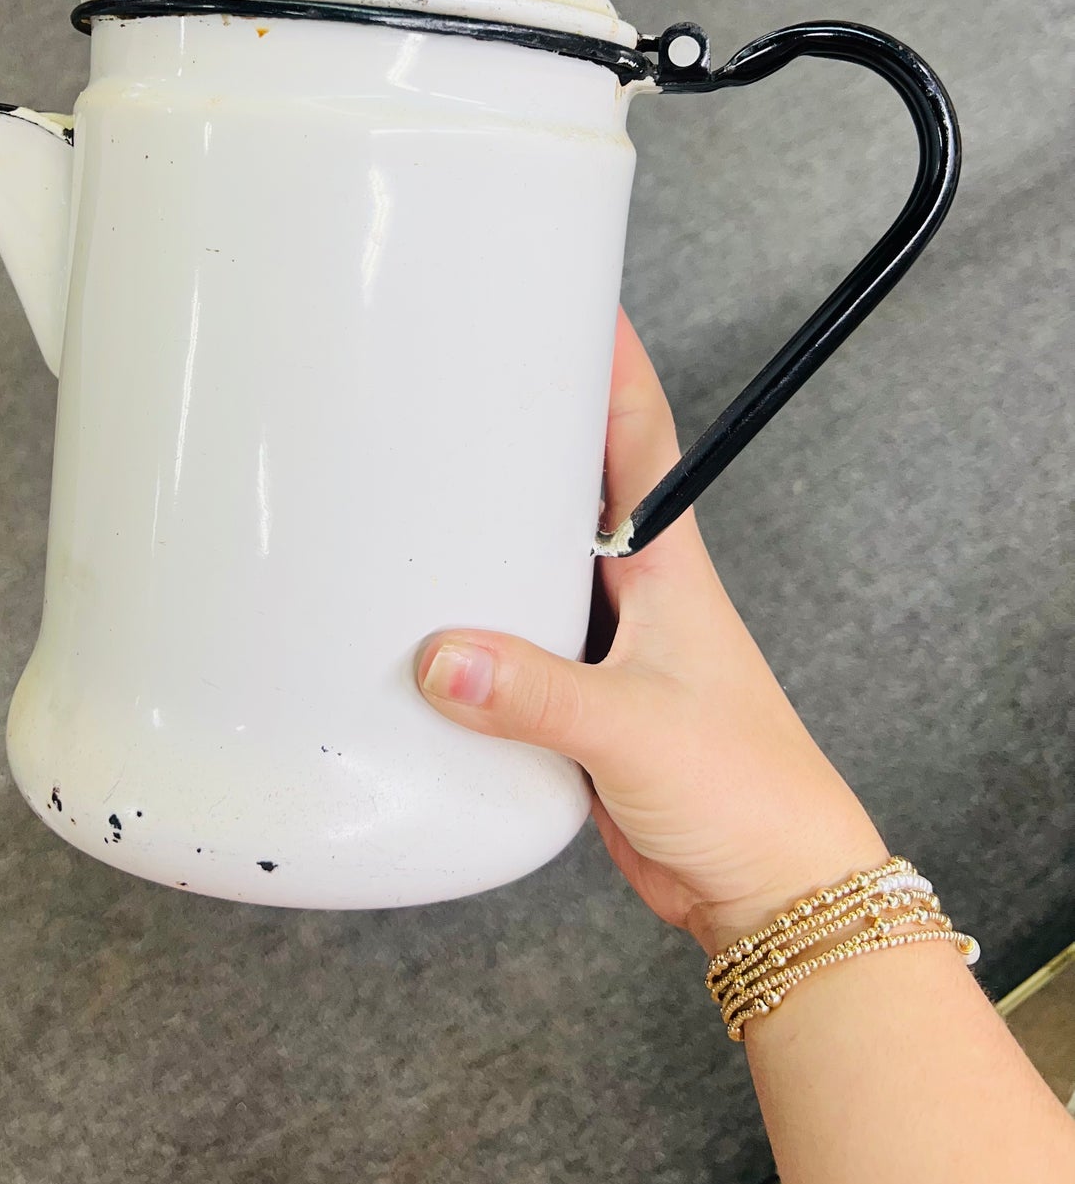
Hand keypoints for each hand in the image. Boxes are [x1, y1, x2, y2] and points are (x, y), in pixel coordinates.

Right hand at [417, 310, 886, 953]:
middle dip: (522, 431)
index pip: (638, 432)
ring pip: (533, 563)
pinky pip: (515, 640)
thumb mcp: (635, 728)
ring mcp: (606, 644)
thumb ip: (535, 693)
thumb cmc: (745, 790)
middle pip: (572, 484)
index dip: (609, 359)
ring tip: (415, 491)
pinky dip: (474, 624)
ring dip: (487, 533)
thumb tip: (441, 657)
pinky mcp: (579, 700)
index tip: (569, 296)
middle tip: (451, 383)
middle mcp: (635, 590)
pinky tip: (428, 623)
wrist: (769, 887)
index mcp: (666, 564)